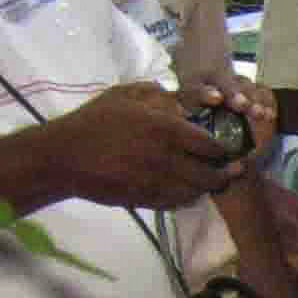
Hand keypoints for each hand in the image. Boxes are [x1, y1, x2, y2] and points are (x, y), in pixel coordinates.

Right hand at [40, 82, 241, 208]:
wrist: (65, 156)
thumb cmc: (95, 120)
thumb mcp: (125, 95)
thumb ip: (160, 95)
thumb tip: (189, 99)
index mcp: (167, 129)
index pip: (213, 145)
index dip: (224, 149)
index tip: (228, 148)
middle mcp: (169, 159)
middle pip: (213, 173)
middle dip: (225, 172)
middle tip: (231, 169)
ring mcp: (160, 183)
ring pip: (199, 191)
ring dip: (208, 186)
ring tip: (212, 180)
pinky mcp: (149, 200)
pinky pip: (180, 202)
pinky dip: (188, 196)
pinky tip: (187, 189)